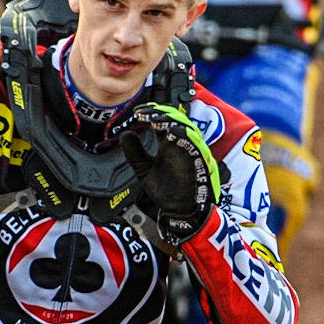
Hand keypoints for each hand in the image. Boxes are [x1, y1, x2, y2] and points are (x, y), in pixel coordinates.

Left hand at [121, 103, 220, 244]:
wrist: (178, 210)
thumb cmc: (166, 190)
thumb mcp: (144, 169)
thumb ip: (135, 153)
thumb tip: (125, 134)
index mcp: (168, 144)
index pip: (161, 120)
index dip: (150, 113)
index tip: (137, 113)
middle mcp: (179, 144)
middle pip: (173, 118)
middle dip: (159, 113)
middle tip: (144, 113)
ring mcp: (189, 150)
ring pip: (184, 127)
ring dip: (170, 121)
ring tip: (154, 120)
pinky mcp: (198, 159)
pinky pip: (194, 143)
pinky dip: (183, 135)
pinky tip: (170, 132)